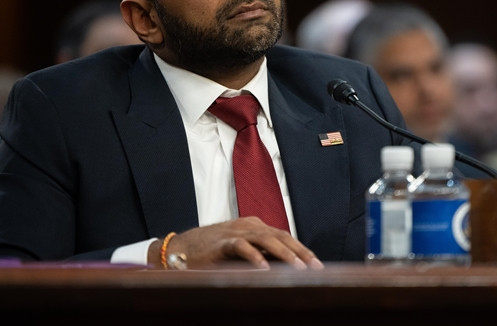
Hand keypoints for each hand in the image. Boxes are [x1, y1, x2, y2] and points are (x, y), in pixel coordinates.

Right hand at [154, 217, 323, 269]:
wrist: (178, 249)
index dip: (302, 250)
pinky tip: (265, 269)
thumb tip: (286, 269)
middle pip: (281, 236)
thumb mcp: (241, 251)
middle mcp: (248, 226)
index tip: (317, 265)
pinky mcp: (221, 243)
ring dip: (284, 254)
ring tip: (298, 268)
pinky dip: (254, 257)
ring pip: (266, 239)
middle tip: (316, 268)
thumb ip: (261, 255)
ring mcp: (235, 232)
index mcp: (255, 226)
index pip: (285, 236)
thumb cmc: (211, 253)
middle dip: (300, 252)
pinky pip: (241, 247)